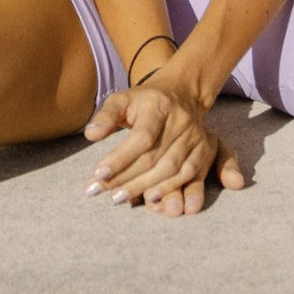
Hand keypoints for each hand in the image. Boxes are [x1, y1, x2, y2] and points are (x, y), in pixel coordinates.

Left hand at [82, 73, 245, 216]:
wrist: (181, 94)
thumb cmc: (144, 102)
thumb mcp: (122, 99)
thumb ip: (106, 116)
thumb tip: (91, 134)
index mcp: (159, 105)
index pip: (142, 136)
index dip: (121, 157)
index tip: (98, 173)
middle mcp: (180, 121)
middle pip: (154, 156)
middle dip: (126, 178)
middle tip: (101, 191)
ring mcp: (194, 136)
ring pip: (170, 169)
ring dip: (144, 187)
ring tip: (119, 198)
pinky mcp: (202, 150)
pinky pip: (187, 175)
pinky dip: (168, 189)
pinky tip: (149, 199)